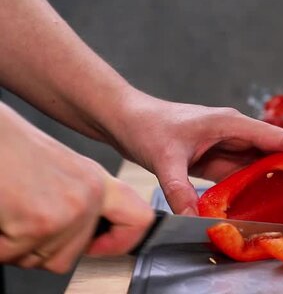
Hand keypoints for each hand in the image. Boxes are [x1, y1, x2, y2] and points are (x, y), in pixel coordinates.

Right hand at [0, 103, 152, 272]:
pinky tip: (2, 218)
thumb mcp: (64, 172)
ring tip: (12, 213)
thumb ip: (82, 200)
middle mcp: (90, 195)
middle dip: (42, 248)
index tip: (98, 246)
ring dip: (18, 247)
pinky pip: (13, 257)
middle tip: (25, 221)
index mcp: (98, 181)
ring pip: (42, 260)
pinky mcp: (39, 223)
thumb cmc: (13, 150)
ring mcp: (68, 210)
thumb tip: (93, 236)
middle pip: (73, 255)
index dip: (120, 242)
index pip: (140, 220)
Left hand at [107, 92, 282, 215]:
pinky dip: (261, 187)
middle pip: (279, 151)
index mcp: (233, 123)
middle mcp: (237, 132)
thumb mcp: (164, 158)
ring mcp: (229, 145)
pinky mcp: (220, 157)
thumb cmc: (148, 127)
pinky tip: (269, 203)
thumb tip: (194, 218)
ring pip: (266, 163)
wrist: (129, 119)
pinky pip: (247, 173)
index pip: (280, 137)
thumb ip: (180, 188)